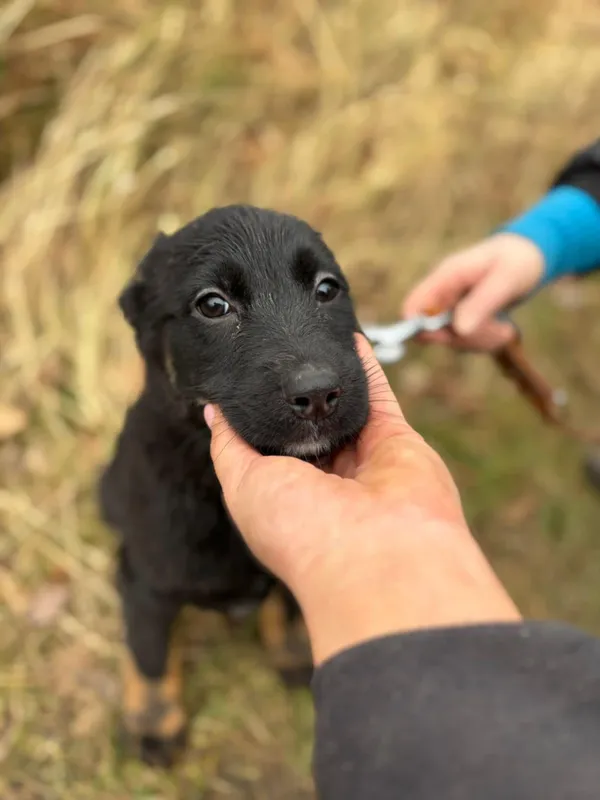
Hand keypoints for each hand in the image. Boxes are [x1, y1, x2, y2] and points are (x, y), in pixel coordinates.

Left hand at [204, 336, 519, 664]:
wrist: (374, 552)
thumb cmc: (300, 530)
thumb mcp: (242, 486)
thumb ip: (229, 445)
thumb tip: (214, 411)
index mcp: (286, 495)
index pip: (267, 449)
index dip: (255, 419)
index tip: (241, 382)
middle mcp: (325, 479)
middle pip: (305, 427)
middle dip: (291, 399)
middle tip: (273, 355)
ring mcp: (362, 459)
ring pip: (339, 408)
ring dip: (325, 380)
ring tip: (306, 340)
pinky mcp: (395, 439)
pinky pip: (376, 393)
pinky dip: (364, 365)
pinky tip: (349, 338)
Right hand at [403, 233, 544, 350]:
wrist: (530, 256)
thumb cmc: (517, 261)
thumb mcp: (505, 280)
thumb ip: (481, 303)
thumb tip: (459, 330)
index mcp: (445, 277)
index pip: (413, 306)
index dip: (418, 327)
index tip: (449, 337)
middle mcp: (443, 294)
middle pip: (433, 331)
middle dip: (466, 338)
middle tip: (500, 331)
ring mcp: (452, 308)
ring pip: (453, 340)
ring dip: (480, 340)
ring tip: (506, 329)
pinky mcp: (462, 319)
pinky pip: (466, 341)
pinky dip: (485, 341)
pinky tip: (503, 330)